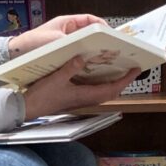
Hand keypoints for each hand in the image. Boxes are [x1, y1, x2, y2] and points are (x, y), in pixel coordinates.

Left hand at [8, 14, 105, 57]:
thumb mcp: (55, 41)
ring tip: (102, 57)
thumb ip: (71, 42)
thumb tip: (86, 49)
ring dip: (91, 49)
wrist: (16, 53)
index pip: (90, 19)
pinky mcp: (60, 51)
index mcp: (66, 22)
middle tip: (110, 48)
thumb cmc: (32, 43)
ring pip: (83, 43)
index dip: (101, 25)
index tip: (109, 34)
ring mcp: (64, 41)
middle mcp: (67, 30)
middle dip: (99, 39)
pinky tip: (87, 64)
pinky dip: (81, 56)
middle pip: (88, 32)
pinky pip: (75, 52)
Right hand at [22, 57, 140, 120]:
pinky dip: (101, 84)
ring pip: (104, 93)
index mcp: (86, 95)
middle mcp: (87, 99)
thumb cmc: (42, 96)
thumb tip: (82, 57)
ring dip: (112, 83)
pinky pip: (94, 92)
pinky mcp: (75, 99)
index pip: (112, 88)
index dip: (126, 80)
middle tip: (129, 69)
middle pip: (111, 92)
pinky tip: (96, 75)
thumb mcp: (56, 79)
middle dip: (122, 82)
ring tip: (117, 71)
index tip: (136, 70)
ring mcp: (81, 100)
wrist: (29, 108)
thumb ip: (70, 68)